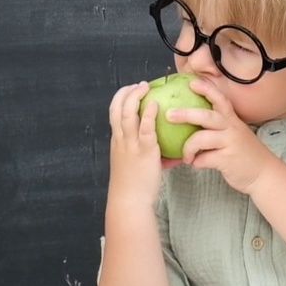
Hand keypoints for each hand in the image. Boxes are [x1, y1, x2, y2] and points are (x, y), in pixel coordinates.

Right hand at [107, 82, 167, 205]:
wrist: (129, 201)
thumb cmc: (135, 187)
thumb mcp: (137, 166)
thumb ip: (151, 156)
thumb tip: (172, 153)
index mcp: (117, 142)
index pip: (113, 114)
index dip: (120, 99)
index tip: (130, 91)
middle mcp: (120, 140)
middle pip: (116, 108)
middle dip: (125, 92)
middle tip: (138, 85)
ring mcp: (130, 144)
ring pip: (127, 113)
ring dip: (135, 96)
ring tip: (145, 87)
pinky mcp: (144, 150)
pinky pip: (145, 127)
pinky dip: (149, 113)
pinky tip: (156, 104)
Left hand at [164, 79, 279, 193]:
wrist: (264, 173)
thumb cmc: (244, 152)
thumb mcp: (234, 133)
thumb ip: (217, 126)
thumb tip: (191, 121)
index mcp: (231, 119)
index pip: (220, 99)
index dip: (206, 89)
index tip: (191, 82)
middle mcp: (231, 128)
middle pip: (207, 116)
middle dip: (186, 113)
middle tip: (169, 114)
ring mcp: (230, 143)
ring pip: (202, 138)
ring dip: (188, 147)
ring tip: (185, 156)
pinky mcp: (227, 159)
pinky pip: (204, 159)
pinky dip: (197, 163)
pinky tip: (196, 164)